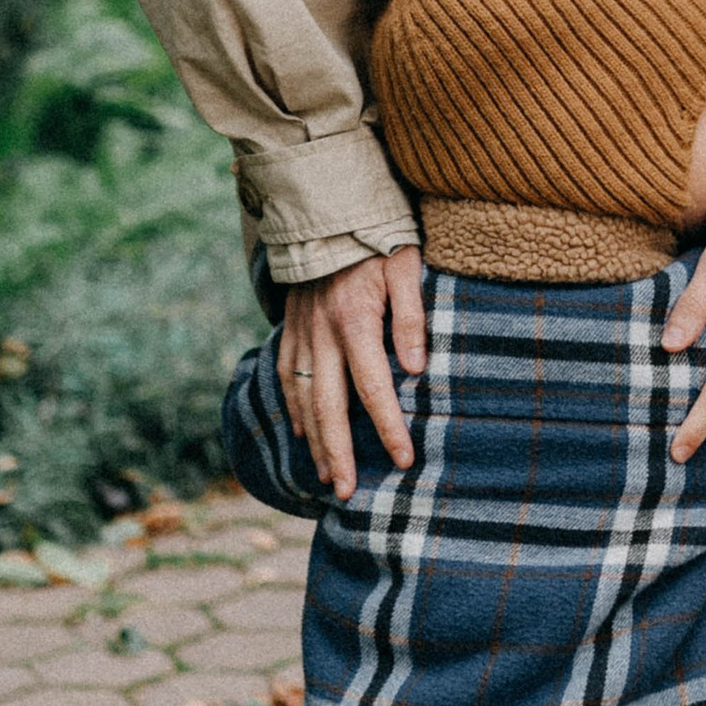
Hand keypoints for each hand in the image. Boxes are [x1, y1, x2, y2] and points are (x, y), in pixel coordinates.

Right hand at [279, 247, 426, 499]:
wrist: (327, 212)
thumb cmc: (378, 240)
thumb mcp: (407, 267)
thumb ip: (413, 316)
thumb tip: (417, 368)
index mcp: (355, 321)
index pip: (373, 387)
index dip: (389, 426)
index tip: (403, 459)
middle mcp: (322, 334)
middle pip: (329, 405)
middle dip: (340, 452)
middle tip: (348, 492)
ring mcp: (301, 333)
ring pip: (304, 398)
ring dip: (315, 441)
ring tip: (328, 478)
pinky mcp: (291, 329)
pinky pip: (288, 377)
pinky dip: (295, 410)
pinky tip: (304, 435)